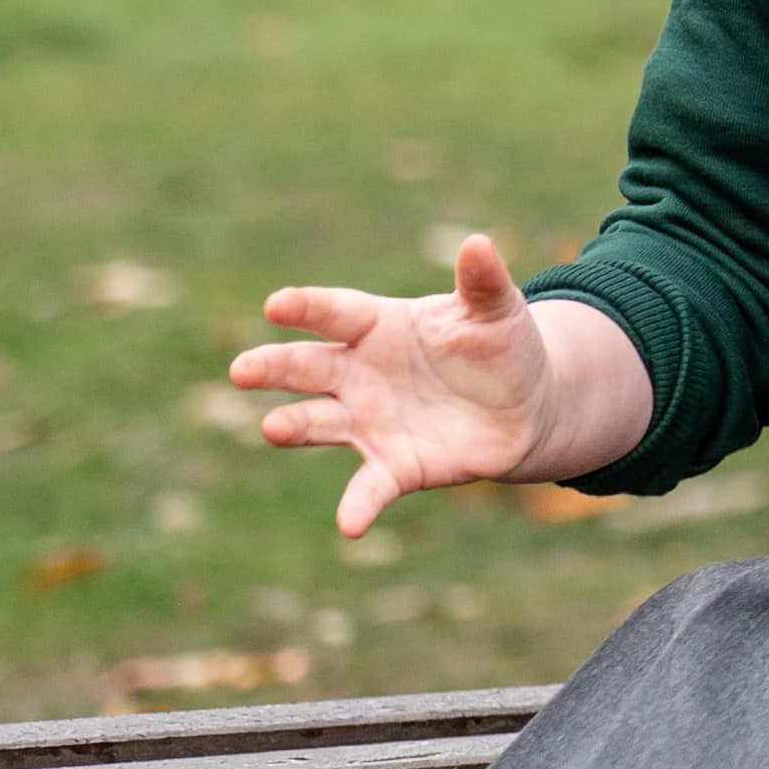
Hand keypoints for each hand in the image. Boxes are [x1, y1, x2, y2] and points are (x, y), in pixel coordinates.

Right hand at [237, 235, 576, 538]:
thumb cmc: (501, 347)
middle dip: (274, 368)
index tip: (276, 304)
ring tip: (272, 428)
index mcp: (380, 327)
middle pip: (307, 367)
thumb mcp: (497, 311)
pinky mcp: (393, 465)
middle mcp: (360, 375)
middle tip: (241, 369)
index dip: (307, 308)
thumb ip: (483, 281)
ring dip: (294, 426)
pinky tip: (349, 525)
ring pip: (318, 423)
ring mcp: (369, 421)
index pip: (336, 314)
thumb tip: (478, 243)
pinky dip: (357, 505)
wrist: (526, 405)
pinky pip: (369, 487)